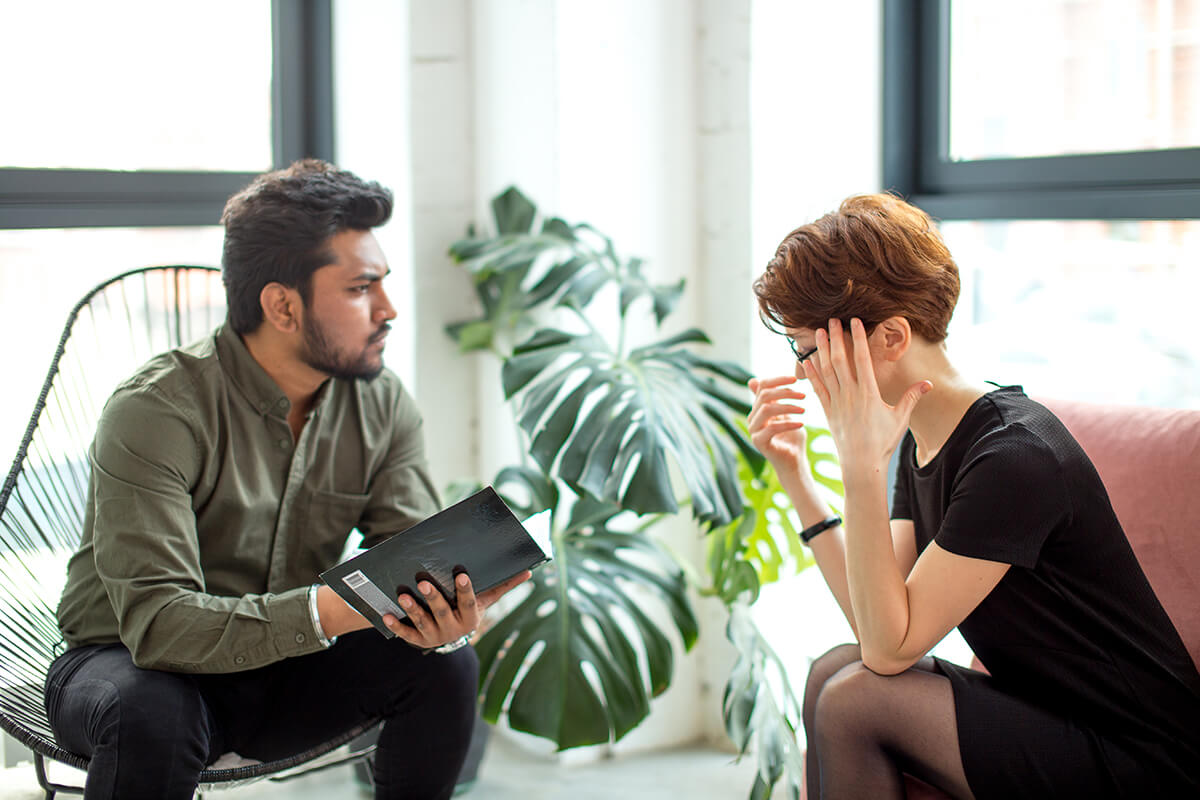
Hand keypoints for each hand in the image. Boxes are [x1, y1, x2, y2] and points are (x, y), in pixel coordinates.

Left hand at [382, 570, 530, 648]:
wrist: (452, 638)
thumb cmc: (468, 611)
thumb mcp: (485, 601)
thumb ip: (504, 587)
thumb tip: (529, 571)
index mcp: (470, 618)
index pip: (469, 603)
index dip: (465, 590)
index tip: (461, 574)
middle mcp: (453, 630)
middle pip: (442, 613)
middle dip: (433, 598)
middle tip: (424, 582)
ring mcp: (434, 637)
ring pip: (423, 623)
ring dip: (412, 609)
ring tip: (403, 595)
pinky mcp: (418, 640)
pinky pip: (406, 634)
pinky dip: (396, 626)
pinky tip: (385, 616)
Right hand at [747, 375, 809, 478]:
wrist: (794, 463)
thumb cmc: (792, 438)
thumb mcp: (788, 414)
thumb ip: (778, 399)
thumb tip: (762, 380)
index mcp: (758, 409)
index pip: (762, 386)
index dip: (778, 380)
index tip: (795, 379)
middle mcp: (753, 418)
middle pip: (764, 395)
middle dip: (785, 392)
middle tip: (803, 395)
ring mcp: (754, 431)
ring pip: (766, 409)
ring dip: (788, 406)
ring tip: (804, 409)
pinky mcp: (759, 442)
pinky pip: (772, 427)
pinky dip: (788, 423)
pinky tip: (801, 424)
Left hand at [802, 318, 929, 479]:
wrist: (861, 464)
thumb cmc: (883, 442)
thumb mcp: (900, 418)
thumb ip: (912, 397)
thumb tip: (929, 383)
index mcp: (869, 393)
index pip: (862, 359)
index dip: (857, 338)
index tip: (854, 322)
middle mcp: (850, 395)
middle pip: (840, 360)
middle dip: (836, 338)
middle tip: (831, 319)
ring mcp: (837, 403)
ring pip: (826, 371)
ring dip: (821, 350)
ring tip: (817, 332)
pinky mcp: (827, 412)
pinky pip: (818, 389)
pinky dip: (812, 374)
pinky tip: (807, 360)